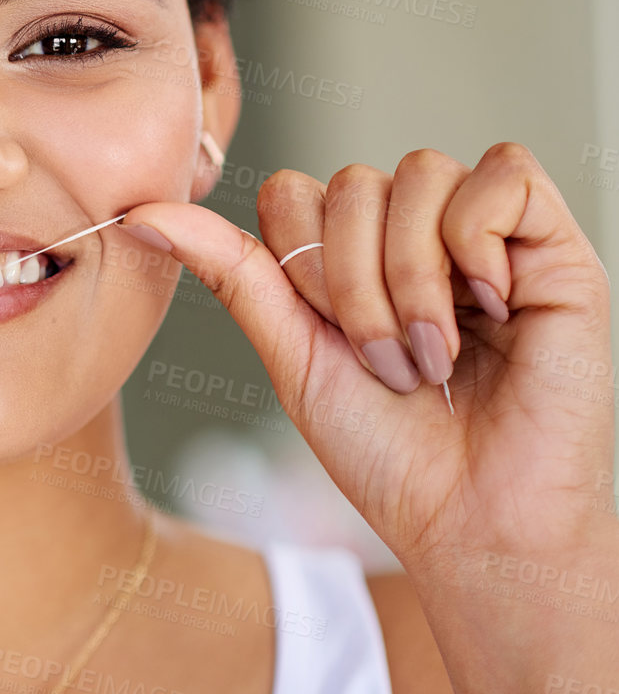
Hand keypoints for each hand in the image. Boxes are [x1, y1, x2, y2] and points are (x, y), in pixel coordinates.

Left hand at [123, 143, 613, 571]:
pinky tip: (490, 305)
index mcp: (350, 256)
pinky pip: (505, 172)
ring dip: (411, 277)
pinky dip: (478, 238)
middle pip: (351, 182)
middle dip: (353, 286)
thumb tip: (140, 215)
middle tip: (387, 366)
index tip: (329, 339)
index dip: (300, 262)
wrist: (476, 521)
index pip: (295, 191)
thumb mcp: (292, 356)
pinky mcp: (552, 245)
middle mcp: (414, 234)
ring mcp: (484, 236)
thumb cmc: (387, 453)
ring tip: (433, 356)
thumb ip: (230, 272)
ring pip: (419, 172)